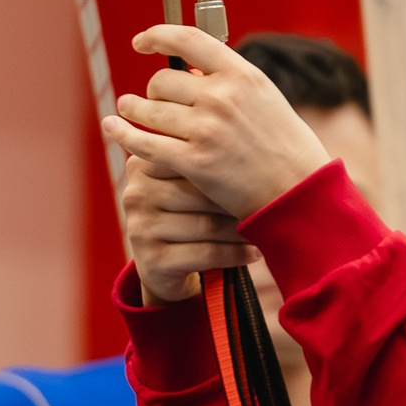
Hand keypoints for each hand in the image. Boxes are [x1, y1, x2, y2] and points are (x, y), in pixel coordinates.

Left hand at [105, 26, 331, 219]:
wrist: (300, 194)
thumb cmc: (287, 150)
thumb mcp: (266, 101)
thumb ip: (231, 83)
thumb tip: (192, 71)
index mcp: (242, 76)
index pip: (189, 40)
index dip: (158, 35)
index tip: (142, 41)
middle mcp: (222, 97)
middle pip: (163, 80)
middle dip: (154, 90)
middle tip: (153, 100)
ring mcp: (206, 130)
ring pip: (150, 110)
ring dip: (135, 109)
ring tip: (128, 109)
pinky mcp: (194, 162)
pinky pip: (145, 143)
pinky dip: (124, 134)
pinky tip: (114, 128)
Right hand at [119, 156, 255, 304]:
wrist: (165, 266)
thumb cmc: (189, 214)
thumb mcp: (190, 183)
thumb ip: (206, 159)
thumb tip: (256, 139)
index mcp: (143, 163)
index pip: (193, 160)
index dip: (231, 170)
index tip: (261, 174)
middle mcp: (135, 193)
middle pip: (201, 193)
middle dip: (237, 201)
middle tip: (269, 204)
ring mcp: (139, 227)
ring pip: (206, 224)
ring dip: (241, 229)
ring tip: (265, 229)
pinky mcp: (151, 259)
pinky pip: (206, 253)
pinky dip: (236, 254)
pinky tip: (254, 252)